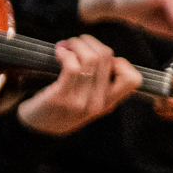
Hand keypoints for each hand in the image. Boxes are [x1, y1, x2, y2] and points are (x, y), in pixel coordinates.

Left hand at [14, 35, 144, 135]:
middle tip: (76, 43)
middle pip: (107, 59)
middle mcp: (99, 103)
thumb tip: (101, 53)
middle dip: (90, 43)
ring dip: (76, 44)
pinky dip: (65, 53)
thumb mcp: (89, 101)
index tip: (101, 61)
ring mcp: (81, 101)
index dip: (120, 62)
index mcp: (110, 103)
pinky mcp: (62, 97)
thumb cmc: (62, 108)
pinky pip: (72, 66)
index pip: (133, 79)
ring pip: (90, 59)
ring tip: (66, 46)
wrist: (39, 129)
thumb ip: (100, 83)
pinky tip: (59, 53)